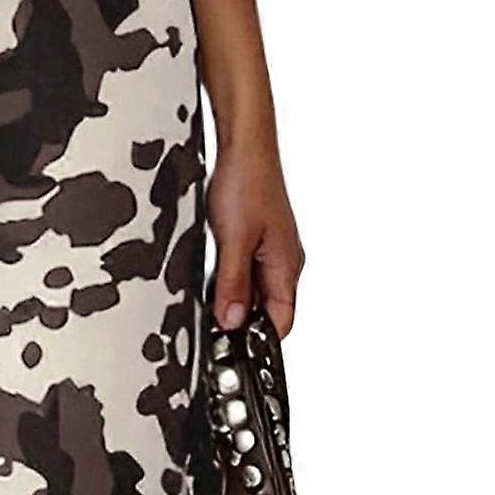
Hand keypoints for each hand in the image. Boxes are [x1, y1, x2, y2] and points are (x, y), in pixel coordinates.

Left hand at [207, 135, 304, 337]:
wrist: (243, 142)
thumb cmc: (247, 181)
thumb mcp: (233, 240)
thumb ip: (232, 284)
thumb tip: (232, 322)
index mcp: (287, 265)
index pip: (281, 321)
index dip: (257, 342)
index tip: (231, 352)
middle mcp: (283, 261)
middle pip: (266, 310)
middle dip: (241, 325)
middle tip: (211, 334)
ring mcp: (269, 250)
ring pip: (253, 292)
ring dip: (232, 303)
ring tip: (208, 309)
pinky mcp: (254, 239)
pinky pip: (243, 273)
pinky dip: (227, 283)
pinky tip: (208, 282)